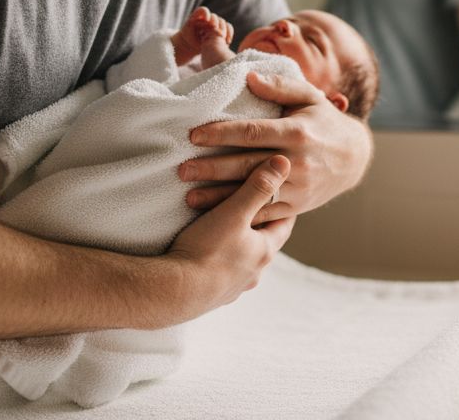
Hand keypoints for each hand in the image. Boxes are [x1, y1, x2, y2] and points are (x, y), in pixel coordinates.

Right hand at [165, 156, 294, 321]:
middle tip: (253, 206)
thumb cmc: (206, 251)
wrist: (173, 293)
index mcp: (265, 252)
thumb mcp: (234, 213)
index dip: (283, 206)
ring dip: (239, 245)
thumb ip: (258, 187)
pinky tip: (208, 256)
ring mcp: (234, 287)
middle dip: (259, 224)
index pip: (284, 224)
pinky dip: (220, 261)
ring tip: (228, 230)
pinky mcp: (213, 296)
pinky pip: (223, 274)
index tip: (281, 193)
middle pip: (264, 243)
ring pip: (244, 260)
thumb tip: (284, 162)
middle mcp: (255, 273)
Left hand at [180, 71, 371, 222]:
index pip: (252, 132)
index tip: (193, 134)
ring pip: (252, 194)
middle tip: (181, 169)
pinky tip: (217, 217)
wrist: (354, 158)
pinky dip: (241, 215)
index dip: (221, 133)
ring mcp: (297, 188)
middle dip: (210, 168)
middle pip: (245, 165)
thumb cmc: (325, 121)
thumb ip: (279, 85)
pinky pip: (265, 213)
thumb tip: (248, 77)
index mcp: (296, 132)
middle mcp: (296, 162)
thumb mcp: (309, 96)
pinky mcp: (296, 206)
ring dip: (219, 198)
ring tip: (188, 198)